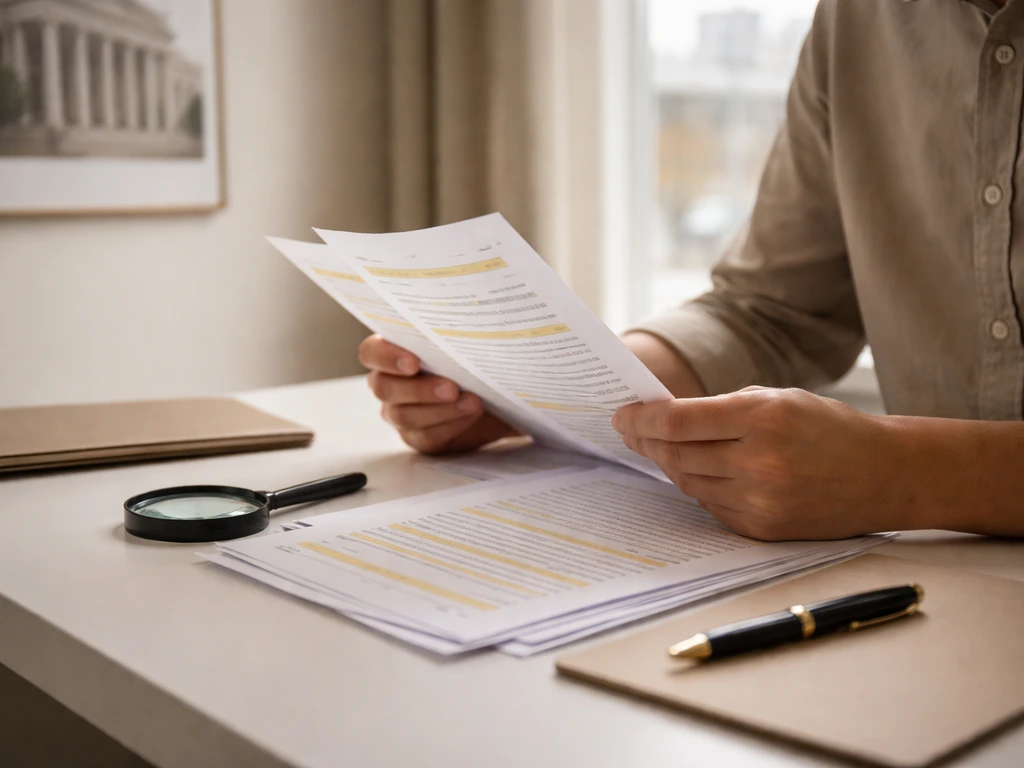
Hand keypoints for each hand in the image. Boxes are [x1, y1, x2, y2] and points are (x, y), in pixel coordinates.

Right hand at [359, 334, 516, 453]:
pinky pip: (426, 436)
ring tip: (472, 402)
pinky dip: (451, 425)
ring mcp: (399, 413)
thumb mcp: (462, 342)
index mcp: (391, 352)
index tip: (413, 362)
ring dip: (440, 409)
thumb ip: (449, 334)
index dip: (386, 357)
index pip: (371, 353)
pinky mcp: (418, 437)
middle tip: (451, 388)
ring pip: (405, 416)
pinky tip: (471, 414)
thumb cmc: (472, 357)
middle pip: (384, 388)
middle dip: (419, 389)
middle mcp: (388, 383)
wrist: (492, 390)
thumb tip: (462, 322)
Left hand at [612, 387, 901, 540]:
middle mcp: (759, 462)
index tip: (622, 415)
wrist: (885, 475)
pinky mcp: (762, 529)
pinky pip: (711, 506)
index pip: (678, 422)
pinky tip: (695, 471)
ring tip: (659, 448)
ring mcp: (761, 500)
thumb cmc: (829, 427)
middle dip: (646, 442)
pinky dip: (698, 487)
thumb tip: (663, 418)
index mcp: (763, 418)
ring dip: (669, 464)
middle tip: (630, 431)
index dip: (641, 419)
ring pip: (688, 483)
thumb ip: (721, 408)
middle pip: (676, 455)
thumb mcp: (778, 398)